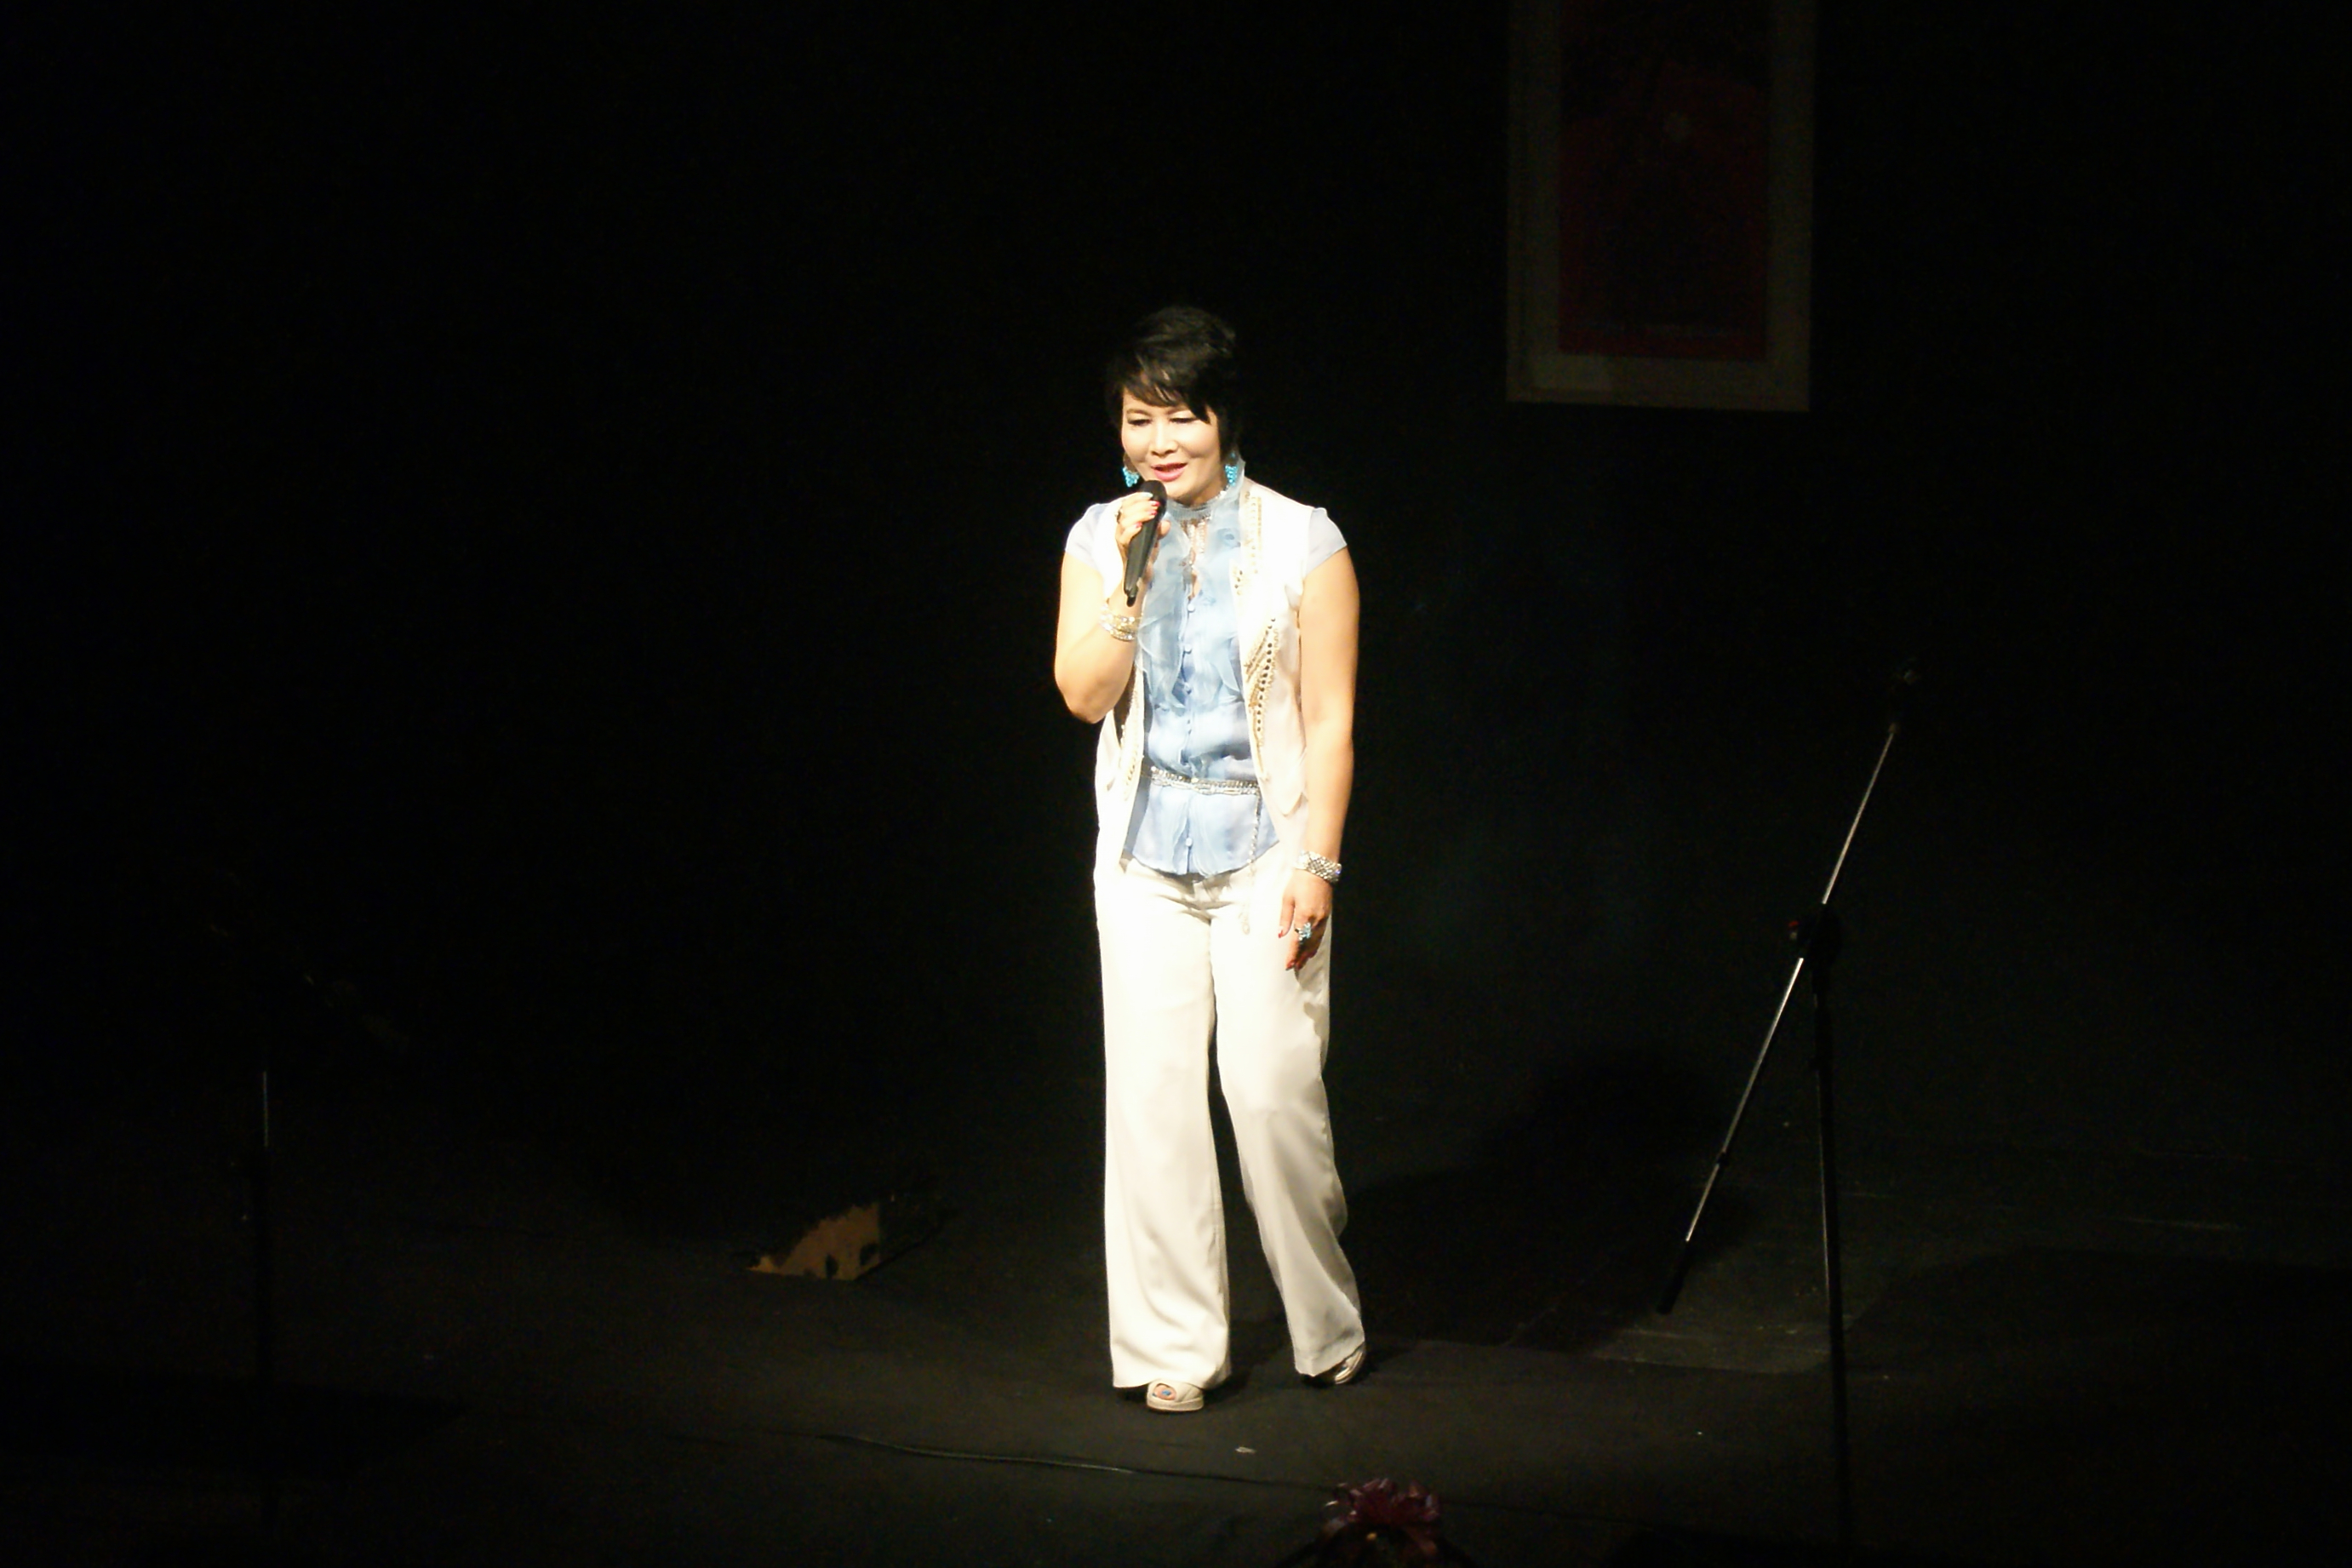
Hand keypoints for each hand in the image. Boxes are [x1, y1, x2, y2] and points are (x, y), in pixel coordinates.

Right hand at [1111, 489, 1166, 603]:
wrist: (1138, 583)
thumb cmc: (1143, 562)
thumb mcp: (1153, 543)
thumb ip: (1158, 532)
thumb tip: (1166, 522)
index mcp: (1127, 527)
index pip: (1126, 507)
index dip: (1135, 498)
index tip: (1148, 494)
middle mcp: (1121, 533)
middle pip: (1124, 512)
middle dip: (1139, 505)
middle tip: (1153, 505)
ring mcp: (1121, 543)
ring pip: (1122, 523)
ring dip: (1137, 515)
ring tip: (1150, 513)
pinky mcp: (1123, 553)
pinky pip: (1123, 539)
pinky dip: (1130, 531)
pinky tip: (1139, 527)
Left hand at [1278, 869, 1332, 971]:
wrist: (1318, 870)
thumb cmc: (1299, 882)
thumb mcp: (1287, 898)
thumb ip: (1285, 918)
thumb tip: (1281, 934)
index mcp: (1304, 916)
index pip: (1297, 941)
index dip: (1292, 954)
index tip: (1288, 964)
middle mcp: (1315, 920)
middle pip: (1308, 944)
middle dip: (1300, 956)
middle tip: (1294, 967)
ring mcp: (1323, 918)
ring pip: (1316, 941)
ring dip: (1308, 952)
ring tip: (1302, 962)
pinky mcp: (1326, 915)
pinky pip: (1321, 934)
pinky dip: (1316, 944)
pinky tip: (1312, 948)